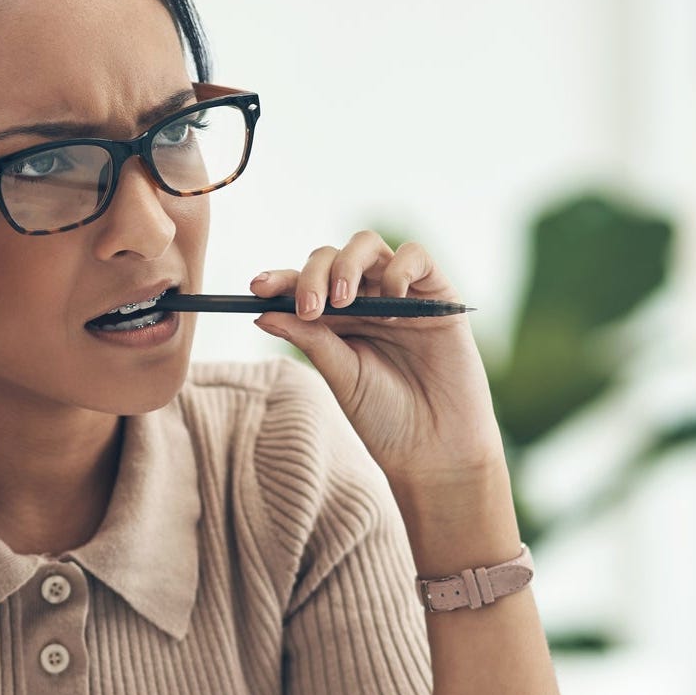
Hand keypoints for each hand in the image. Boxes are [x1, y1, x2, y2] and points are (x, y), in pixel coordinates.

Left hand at [250, 231, 505, 485]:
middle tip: (309, 308)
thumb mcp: (341, 375)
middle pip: (331, 258)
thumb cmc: (386, 418)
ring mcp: (402, 294)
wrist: (435, 448)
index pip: (304, 287)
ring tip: (343, 301)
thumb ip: (310, 339)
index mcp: (338, 321)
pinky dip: (398, 269)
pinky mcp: (438, 295)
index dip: (280, 281)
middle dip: (312, 275)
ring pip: (368, 246)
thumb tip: (262, 312)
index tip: (257, 289)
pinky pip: (416, 256)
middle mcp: (367, 301)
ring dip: (347, 265)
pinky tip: (392, 302)